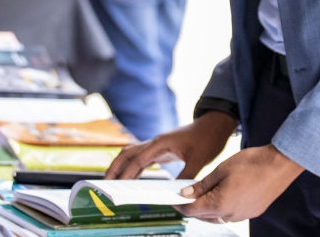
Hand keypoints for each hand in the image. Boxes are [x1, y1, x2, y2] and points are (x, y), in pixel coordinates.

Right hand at [107, 111, 236, 180]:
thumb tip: (177, 194)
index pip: (138, 160)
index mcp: (161, 143)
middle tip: (105, 183)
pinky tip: (130, 179)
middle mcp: (155, 143)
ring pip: (132, 155)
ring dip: (121, 167)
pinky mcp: (161, 149)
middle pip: (127, 154)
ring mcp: (157, 145)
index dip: (126, 174)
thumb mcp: (199, 159)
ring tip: (112, 183)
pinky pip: (142, 158)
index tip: (117, 186)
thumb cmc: (207, 138)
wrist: (214, 125)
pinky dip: (133, 168)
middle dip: (115, 168)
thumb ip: (186, 176)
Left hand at [176, 145, 303, 223]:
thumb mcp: (222, 169)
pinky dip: (221, 208)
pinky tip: (221, 195)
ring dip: (207, 208)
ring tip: (201, 194)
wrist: (280, 164)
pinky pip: (231, 214)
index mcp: (220, 204)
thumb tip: (186, 194)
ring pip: (217, 217)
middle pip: (203, 216)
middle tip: (184, 194)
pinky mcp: (253, 212)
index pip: (192, 210)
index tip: (172, 198)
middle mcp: (231, 214)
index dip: (180, 204)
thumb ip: (202, 185)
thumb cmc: (251, 163)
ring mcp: (243, 215)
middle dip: (192, 206)